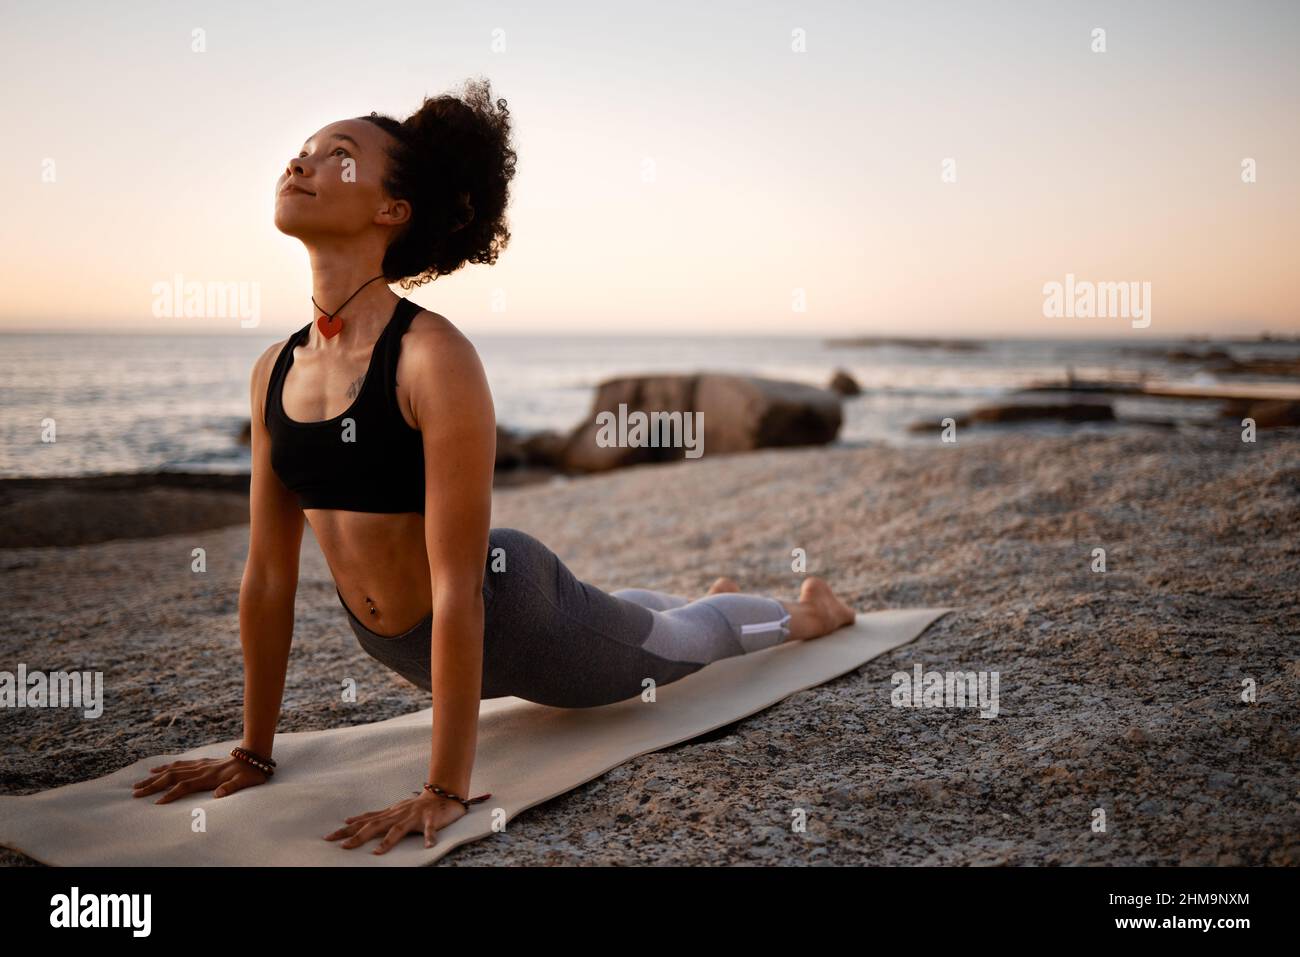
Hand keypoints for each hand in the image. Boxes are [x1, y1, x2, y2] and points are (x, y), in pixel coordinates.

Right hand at [131, 756, 267, 803]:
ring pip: (172, 770)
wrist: (255, 754)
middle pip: (172, 777)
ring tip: (139, 783)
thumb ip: (231, 787)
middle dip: (153, 785)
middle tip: (135, 793)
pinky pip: (180, 764)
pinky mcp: (202, 762)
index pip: (185, 786)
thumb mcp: (245, 782)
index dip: (171, 794)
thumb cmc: (251, 772)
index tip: (156, 802)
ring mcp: (200, 765)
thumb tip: (218, 795)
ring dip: (155, 776)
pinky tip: (157, 768)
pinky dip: (166, 766)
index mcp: (209, 777)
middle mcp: (201, 770)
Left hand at [324, 791, 467, 853]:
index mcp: (389, 814)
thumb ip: (373, 816)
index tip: (329, 837)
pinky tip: (428, 845)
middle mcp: (398, 814)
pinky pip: (430, 828)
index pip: (364, 822)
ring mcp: (414, 816)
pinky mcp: (431, 818)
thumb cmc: (415, 805)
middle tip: (343, 847)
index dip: (347, 830)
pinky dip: (429, 836)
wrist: (442, 794)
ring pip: (399, 829)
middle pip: (375, 826)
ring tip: (377, 852)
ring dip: (388, 841)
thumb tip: (349, 820)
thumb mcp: (392, 810)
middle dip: (359, 836)